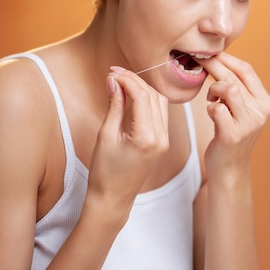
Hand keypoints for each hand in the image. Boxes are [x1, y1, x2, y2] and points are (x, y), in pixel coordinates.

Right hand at [87, 66, 169, 210]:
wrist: (113, 197)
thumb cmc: (105, 171)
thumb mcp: (105, 135)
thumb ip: (114, 106)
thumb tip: (114, 81)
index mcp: (147, 137)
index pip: (142, 97)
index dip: (127, 80)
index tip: (111, 72)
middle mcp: (162, 138)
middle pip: (153, 97)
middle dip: (135, 81)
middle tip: (114, 73)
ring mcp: (165, 140)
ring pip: (160, 103)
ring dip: (143, 89)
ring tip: (121, 81)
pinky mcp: (163, 142)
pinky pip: (160, 114)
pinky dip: (147, 101)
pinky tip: (131, 96)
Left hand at [199, 53, 269, 174]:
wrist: (230, 167)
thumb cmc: (231, 133)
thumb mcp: (240, 108)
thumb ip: (237, 87)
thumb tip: (218, 58)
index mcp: (265, 102)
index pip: (247, 70)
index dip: (227, 58)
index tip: (211, 53)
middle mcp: (261, 112)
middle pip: (235, 77)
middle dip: (214, 66)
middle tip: (199, 61)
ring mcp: (248, 124)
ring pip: (229, 89)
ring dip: (214, 90)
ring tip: (211, 98)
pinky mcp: (233, 135)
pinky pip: (217, 108)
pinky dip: (210, 107)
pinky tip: (211, 113)